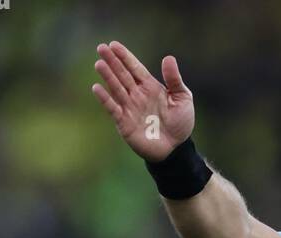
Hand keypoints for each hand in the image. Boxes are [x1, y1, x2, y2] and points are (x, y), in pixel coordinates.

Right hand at [91, 41, 194, 161]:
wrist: (176, 149)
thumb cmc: (180, 124)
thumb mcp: (183, 99)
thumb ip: (174, 80)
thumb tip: (168, 58)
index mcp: (150, 87)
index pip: (135, 68)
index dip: (125, 56)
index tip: (114, 45)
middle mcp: (137, 95)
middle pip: (122, 75)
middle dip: (112, 62)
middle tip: (101, 48)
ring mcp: (130, 108)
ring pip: (116, 88)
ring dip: (108, 76)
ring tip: (99, 64)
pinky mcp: (124, 123)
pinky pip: (113, 109)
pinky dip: (105, 99)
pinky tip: (97, 87)